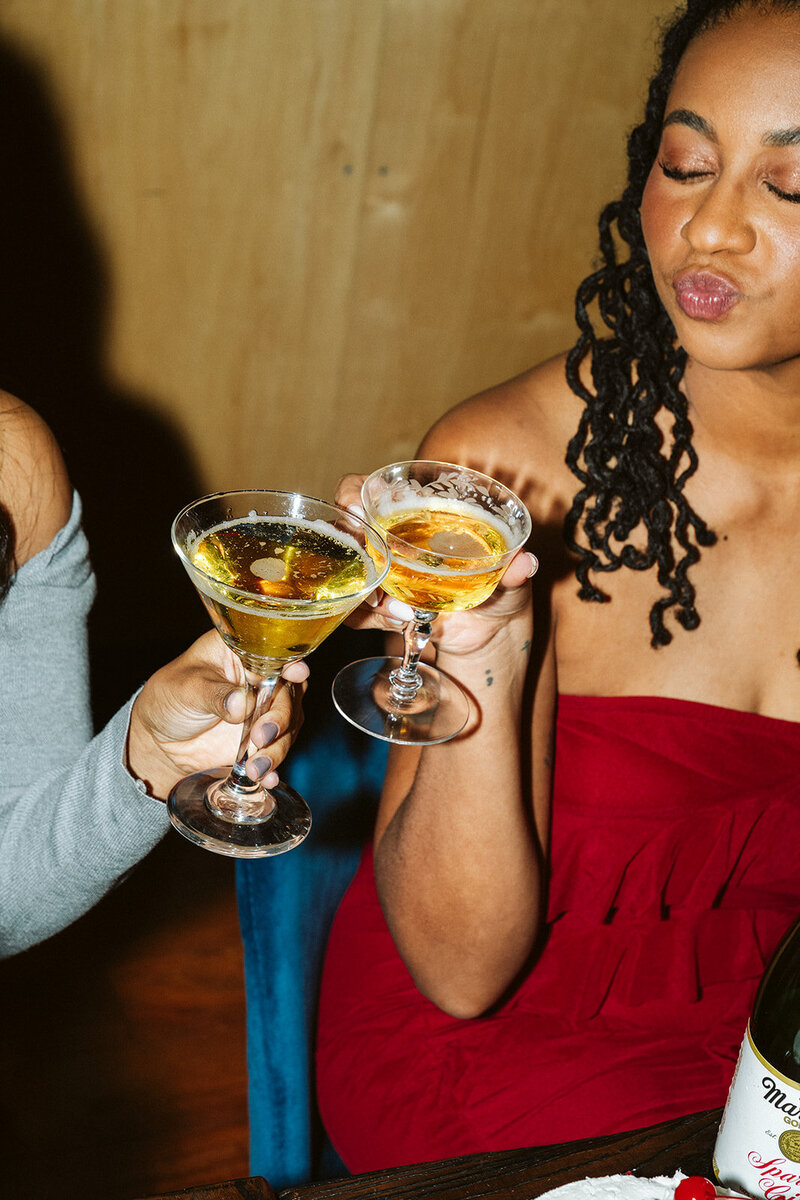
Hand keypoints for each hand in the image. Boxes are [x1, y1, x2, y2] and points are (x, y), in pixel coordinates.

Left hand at [126, 630, 307, 799]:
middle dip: (281, 718)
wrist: (160, 738)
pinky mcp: (262, 738)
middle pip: (289, 693)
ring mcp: (264, 709)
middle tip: (261, 737)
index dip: (291, 663)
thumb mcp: (187, 689)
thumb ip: (215, 695)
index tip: (296, 673)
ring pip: (288, 725)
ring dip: (277, 748)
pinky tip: (266, 779)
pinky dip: (274, 765)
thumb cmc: (170, 698)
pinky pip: (277, 749)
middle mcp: (261, 678)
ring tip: (255, 767)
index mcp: (243, 653)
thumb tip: (242, 702)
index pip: (275, 653)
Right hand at [334, 472, 537, 656]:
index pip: (364, 489)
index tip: (356, 508)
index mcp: (416, 512)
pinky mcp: (381, 609)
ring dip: (362, 591)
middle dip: (350, 551)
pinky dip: (372, 618)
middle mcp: (388, 539)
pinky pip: (357, 611)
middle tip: (373, 575)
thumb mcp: (509, 575)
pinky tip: (401, 621)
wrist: (492, 631)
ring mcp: (380, 574)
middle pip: (346, 532)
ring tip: (397, 609)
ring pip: (347, 574)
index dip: (351, 493)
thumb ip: (514, 568)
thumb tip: (526, 562)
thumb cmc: (499, 585)